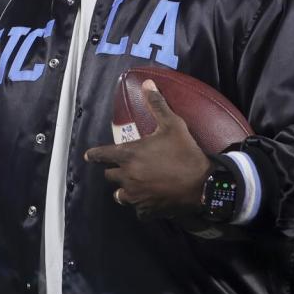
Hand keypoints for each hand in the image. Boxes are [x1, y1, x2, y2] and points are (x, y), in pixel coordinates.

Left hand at [84, 79, 210, 219]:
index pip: (100, 155)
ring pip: (119, 194)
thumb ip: (157, 104)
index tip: (89, 156)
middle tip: (126, 167)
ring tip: (134, 185)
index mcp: (128, 155)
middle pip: (109, 175)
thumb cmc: (185, 152)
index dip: (94, 155)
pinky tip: (149, 200)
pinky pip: (137, 209)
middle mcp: (126, 176)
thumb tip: (147, 83)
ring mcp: (135, 195)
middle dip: (115, 171)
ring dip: (124, 189)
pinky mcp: (146, 209)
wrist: (203, 183)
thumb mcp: (173, 124)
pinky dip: (141, 205)